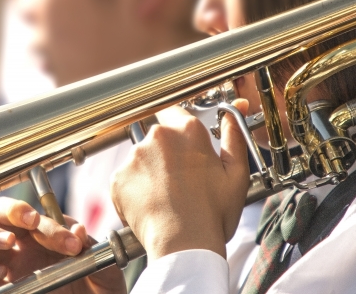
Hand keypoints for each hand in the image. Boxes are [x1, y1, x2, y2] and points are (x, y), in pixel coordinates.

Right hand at [0, 197, 125, 293]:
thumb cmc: (97, 292)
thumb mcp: (105, 274)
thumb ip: (93, 251)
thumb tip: (78, 230)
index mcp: (45, 233)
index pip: (40, 216)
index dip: (52, 224)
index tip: (71, 242)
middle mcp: (21, 245)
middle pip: (0, 212)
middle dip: (12, 209)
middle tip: (32, 220)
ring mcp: (6, 265)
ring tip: (9, 241)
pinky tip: (1, 272)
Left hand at [111, 99, 249, 261]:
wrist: (183, 245)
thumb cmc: (212, 214)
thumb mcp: (236, 174)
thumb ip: (234, 137)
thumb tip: (235, 112)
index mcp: (188, 131)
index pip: (174, 112)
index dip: (178, 129)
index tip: (181, 144)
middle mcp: (158, 137)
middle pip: (157, 137)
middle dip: (166, 154)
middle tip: (179, 180)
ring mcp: (135, 157)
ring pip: (140, 158)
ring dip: (150, 172)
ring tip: (166, 197)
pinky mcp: (118, 177)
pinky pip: (125, 179)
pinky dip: (134, 191)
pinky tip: (151, 206)